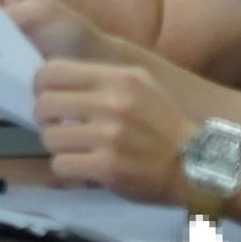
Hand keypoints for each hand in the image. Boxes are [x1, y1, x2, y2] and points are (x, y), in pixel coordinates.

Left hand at [30, 56, 196, 205]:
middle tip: (58, 127)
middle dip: (45, 119)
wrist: (198, 166)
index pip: (52, 71)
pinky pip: (60, 165)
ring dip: (57, 147)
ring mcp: (110, 136)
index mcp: (119, 78)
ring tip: (76, 149)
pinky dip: (67, 170)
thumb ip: (101, 79)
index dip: (42, 86)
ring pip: (49, 137)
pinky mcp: (108, 167)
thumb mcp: (141, 86)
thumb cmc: (164, 127)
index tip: (49, 98)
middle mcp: (113, 103)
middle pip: (44, 104)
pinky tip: (83, 168)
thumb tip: (53, 75)